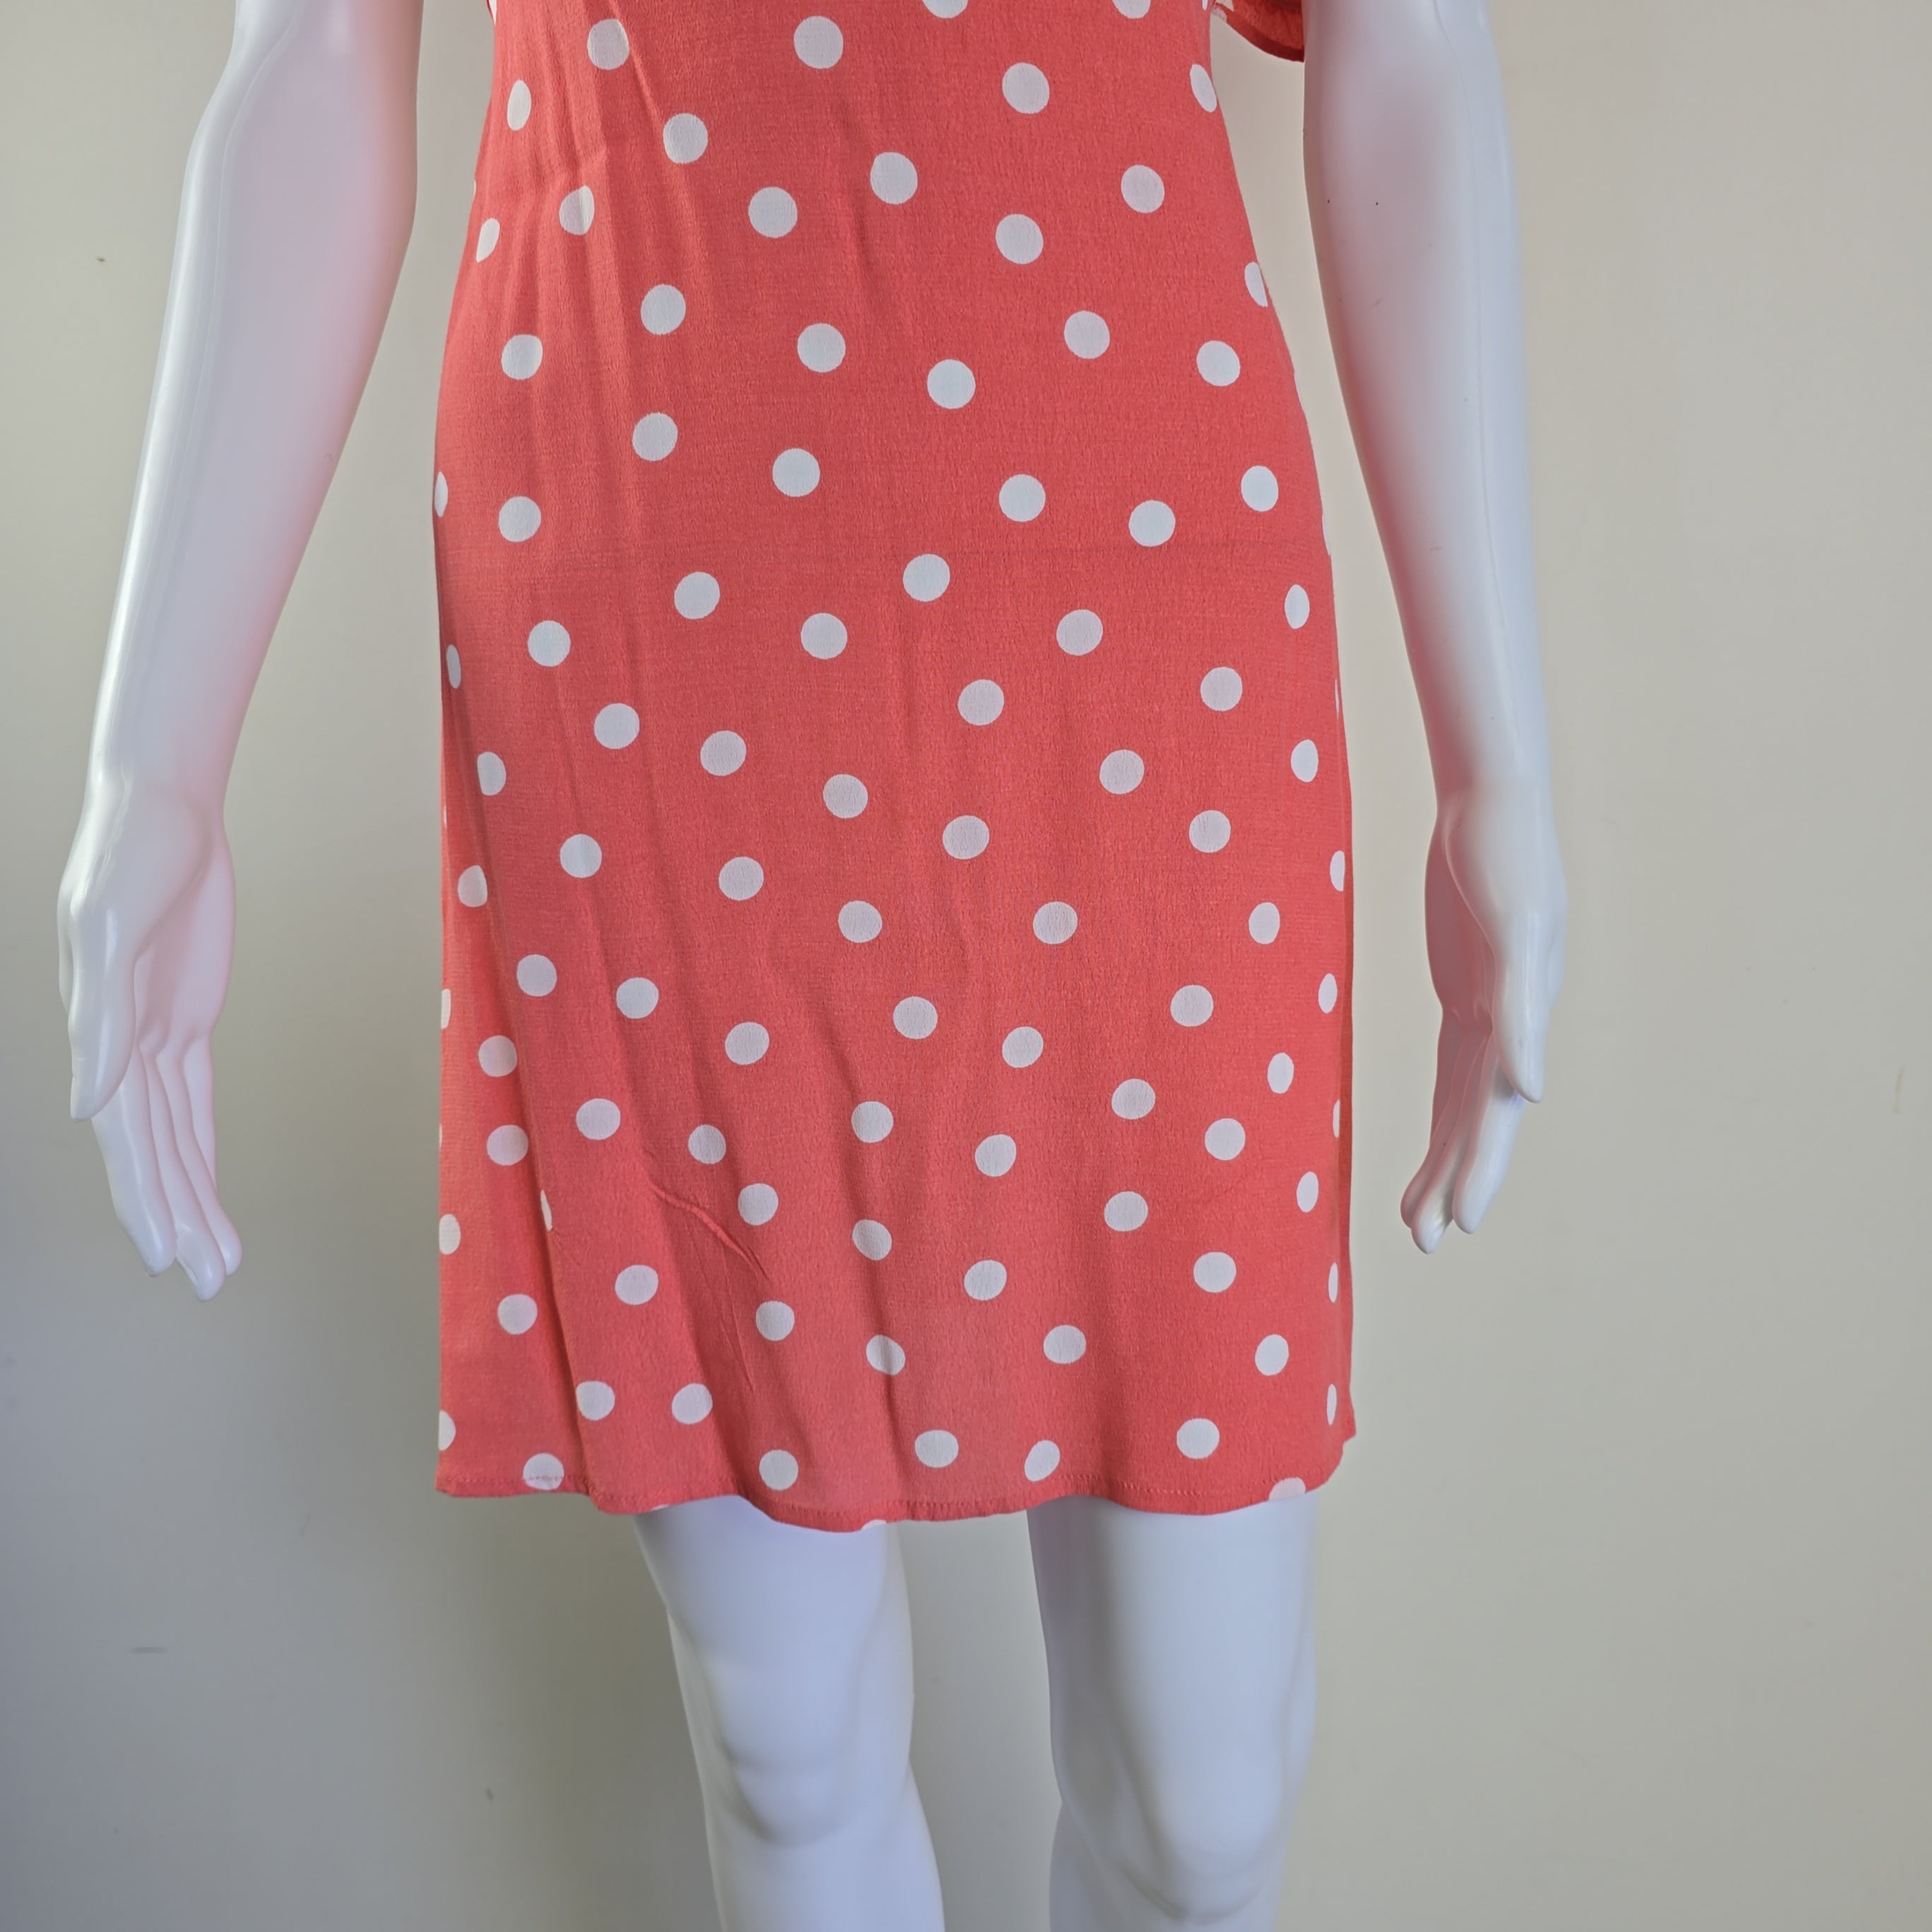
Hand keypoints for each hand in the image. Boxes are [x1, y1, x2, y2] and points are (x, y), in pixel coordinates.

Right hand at [57, 774, 242, 1297]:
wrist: (162, 808)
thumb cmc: (129, 854)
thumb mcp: (110, 927)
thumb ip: (100, 1020)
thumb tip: (89, 1108)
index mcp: (102, 1034)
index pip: (129, 1137)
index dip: (149, 1195)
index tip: (170, 1252)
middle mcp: (123, 1046)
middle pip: (153, 1151)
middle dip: (178, 1215)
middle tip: (210, 1280)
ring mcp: (155, 1033)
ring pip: (175, 1136)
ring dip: (195, 1195)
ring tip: (219, 1258)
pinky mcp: (185, 1018)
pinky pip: (193, 1100)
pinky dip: (201, 1146)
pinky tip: (208, 1189)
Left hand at [1400, 779, 1565, 1252]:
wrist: (1491, 802)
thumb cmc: (1506, 855)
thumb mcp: (1514, 926)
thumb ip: (1522, 1011)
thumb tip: (1529, 1093)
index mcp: (1524, 1016)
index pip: (1497, 1110)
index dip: (1480, 1167)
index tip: (1463, 1222)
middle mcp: (1512, 1023)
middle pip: (1480, 1120)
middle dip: (1455, 1179)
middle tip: (1425, 1243)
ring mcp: (1490, 1010)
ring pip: (1464, 1105)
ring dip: (1444, 1160)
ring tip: (1415, 1221)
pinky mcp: (1466, 993)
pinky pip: (1451, 1070)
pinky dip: (1441, 1113)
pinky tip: (1429, 1152)